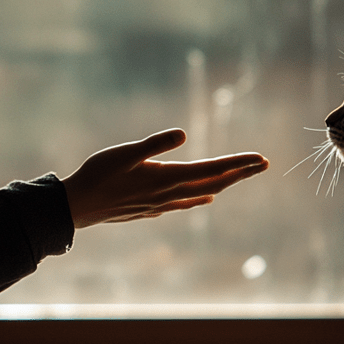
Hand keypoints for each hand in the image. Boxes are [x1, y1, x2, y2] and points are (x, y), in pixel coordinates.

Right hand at [61, 129, 268, 228]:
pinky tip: (205, 197)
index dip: (239, 164)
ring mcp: (162, 203)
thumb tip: (183, 134)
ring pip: (202, 192)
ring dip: (225, 183)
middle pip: (214, 182)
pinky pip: (186, 202)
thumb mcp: (125, 153)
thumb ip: (155, 144)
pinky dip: (201, 196)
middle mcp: (170, 193)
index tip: (261, 159)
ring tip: (241, 176)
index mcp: (168, 177)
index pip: (213, 169)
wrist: (79, 206)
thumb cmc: (98, 175)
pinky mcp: (152, 208)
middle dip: (240, 173)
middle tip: (264, 164)